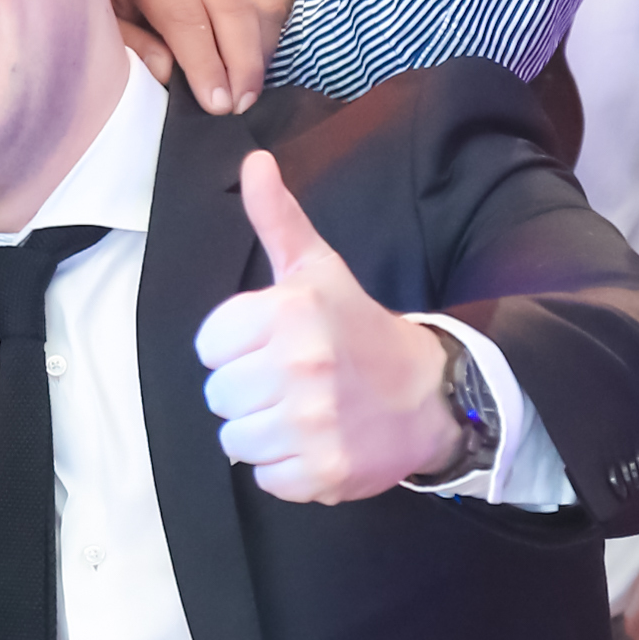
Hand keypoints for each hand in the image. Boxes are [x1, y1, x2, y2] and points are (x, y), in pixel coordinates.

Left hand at [103, 0, 291, 114]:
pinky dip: (278, 19)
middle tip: (239, 106)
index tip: (216, 104)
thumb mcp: (103, 17)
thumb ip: (131, 44)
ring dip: (263, 49)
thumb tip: (167, 72)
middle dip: (243, 64)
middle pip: (233, 7)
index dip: (205, 65)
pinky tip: (260, 48)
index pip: (185, 16)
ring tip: (248, 89)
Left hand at [194, 151, 460, 501]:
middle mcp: (299, 366)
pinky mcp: (323, 471)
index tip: (271, 344)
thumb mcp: (318, 269)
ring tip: (302, 411)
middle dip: (248, 390)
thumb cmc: (360, 329)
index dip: (234, 347)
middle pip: (218, 395)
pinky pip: (265, 477)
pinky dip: (286, 467)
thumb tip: (253, 162)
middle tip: (291, 380)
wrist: (430, 394)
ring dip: (263, 431)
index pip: (208, 345)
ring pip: (235, 440)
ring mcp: (312, 423)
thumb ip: (277, 219)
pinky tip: (315, 441)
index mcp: (290, 312)